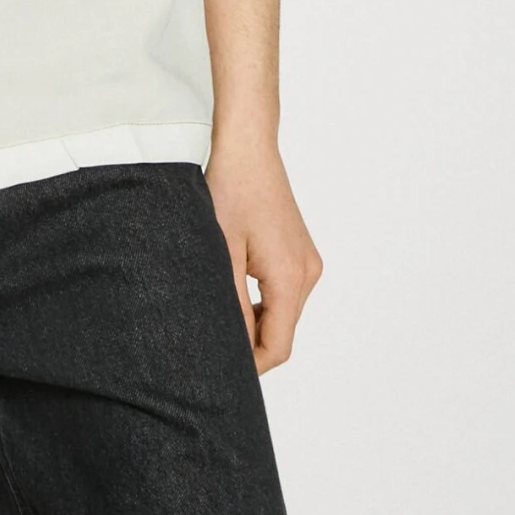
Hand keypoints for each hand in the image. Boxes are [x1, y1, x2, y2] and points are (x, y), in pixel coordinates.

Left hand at [204, 138, 322, 373]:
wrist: (245, 143)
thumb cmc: (228, 189)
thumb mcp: (220, 251)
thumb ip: (229, 304)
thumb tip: (231, 350)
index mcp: (290, 277)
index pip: (278, 347)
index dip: (249, 366)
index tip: (216, 370)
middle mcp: (307, 272)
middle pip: (282, 332)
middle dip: (249, 344)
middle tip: (207, 343)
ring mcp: (307, 260)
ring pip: (282, 313)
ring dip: (253, 320)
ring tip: (213, 309)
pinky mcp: (299, 250)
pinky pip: (282, 291)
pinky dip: (260, 300)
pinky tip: (230, 286)